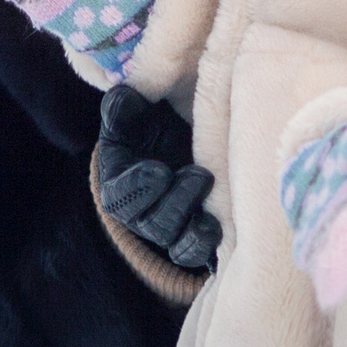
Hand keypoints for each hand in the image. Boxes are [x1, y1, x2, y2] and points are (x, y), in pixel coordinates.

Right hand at [95, 84, 218, 273]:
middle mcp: (145, 213)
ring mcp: (175, 226)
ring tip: (215, 208)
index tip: (158, 170)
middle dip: (176, 204)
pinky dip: (213, 244)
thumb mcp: (141, 108)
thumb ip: (128, 105)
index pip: (119, 197)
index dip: (136, 188)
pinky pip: (203, 252)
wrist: (189, 129)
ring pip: (180, 244)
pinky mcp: (201, 231)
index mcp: (122, 184)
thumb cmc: (159, 118)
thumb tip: (124, 94)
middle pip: (154, 224)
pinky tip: (227, 227)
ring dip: (196, 231)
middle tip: (200, 176)